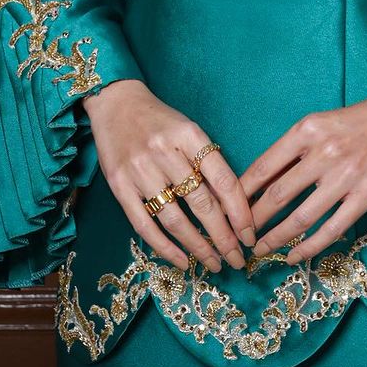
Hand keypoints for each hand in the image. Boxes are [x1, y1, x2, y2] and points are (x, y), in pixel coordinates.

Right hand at [84, 79, 257, 273]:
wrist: (116, 103)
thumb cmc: (160, 120)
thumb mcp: (189, 129)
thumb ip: (207, 162)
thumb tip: (232, 207)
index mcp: (190, 135)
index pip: (223, 179)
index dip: (240, 212)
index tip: (250, 235)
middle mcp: (165, 152)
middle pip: (202, 203)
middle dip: (224, 237)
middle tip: (238, 259)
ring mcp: (141, 171)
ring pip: (175, 220)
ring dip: (198, 247)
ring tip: (215, 263)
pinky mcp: (120, 187)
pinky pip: (145, 226)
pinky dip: (165, 248)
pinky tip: (182, 262)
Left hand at [237, 85, 366, 264]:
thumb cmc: (362, 120)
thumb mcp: (323, 122)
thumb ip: (296, 149)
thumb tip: (264, 182)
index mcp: (307, 129)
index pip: (263, 167)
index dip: (241, 194)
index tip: (228, 211)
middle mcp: (322, 152)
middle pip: (277, 195)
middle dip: (253, 222)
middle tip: (238, 239)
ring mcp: (345, 176)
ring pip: (300, 217)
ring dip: (275, 239)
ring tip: (261, 251)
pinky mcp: (366, 196)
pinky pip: (331, 229)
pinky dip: (308, 248)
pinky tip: (294, 256)